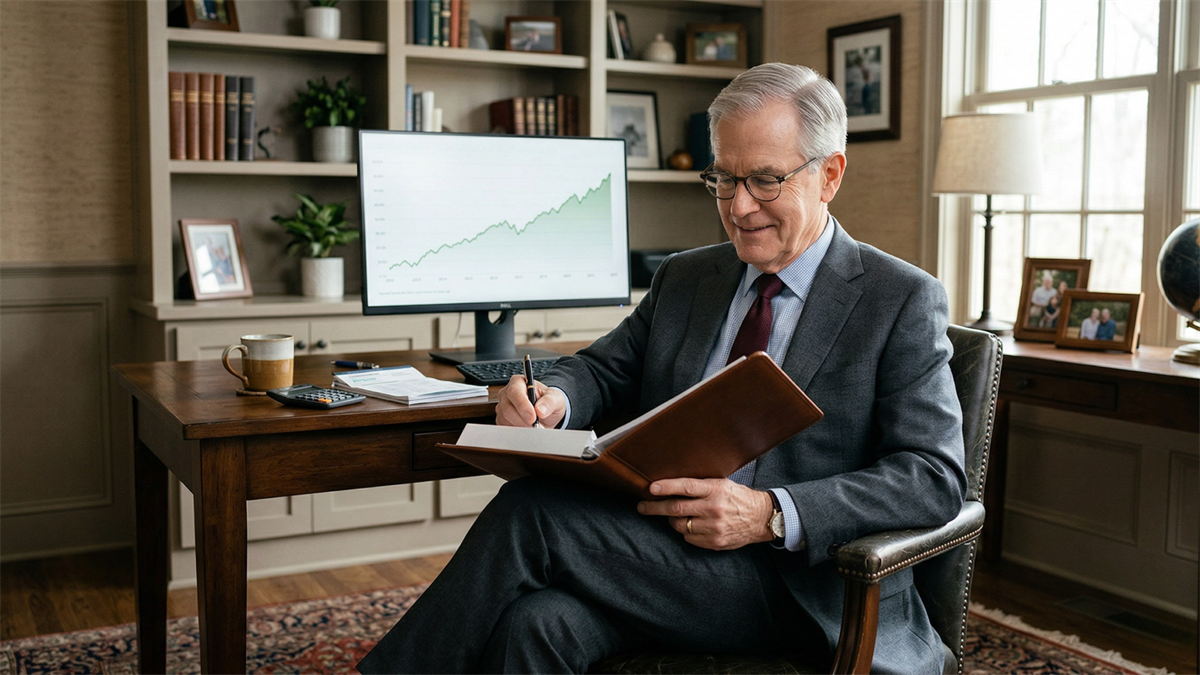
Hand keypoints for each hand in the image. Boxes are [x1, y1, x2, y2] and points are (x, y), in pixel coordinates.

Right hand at [495, 375, 566, 428]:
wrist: (546, 414)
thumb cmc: (548, 402)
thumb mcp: (556, 398)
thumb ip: (550, 402)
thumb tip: (540, 410)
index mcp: (518, 382)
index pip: (515, 392)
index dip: (523, 406)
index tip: (532, 418)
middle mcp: (507, 393)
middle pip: (508, 408)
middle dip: (523, 420)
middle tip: (536, 427)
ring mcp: (502, 407)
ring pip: (506, 419)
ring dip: (521, 427)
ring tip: (534, 428)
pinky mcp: (501, 419)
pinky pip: (505, 428)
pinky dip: (517, 431)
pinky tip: (527, 430)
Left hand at [637, 478, 774, 550]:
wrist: (760, 518)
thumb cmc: (737, 497)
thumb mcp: (722, 484)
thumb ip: (700, 485)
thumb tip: (671, 485)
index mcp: (715, 490)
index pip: (686, 487)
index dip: (666, 487)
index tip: (650, 489)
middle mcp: (713, 508)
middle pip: (676, 508)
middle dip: (654, 508)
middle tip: (642, 507)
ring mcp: (713, 527)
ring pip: (679, 525)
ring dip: (671, 520)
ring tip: (673, 515)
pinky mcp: (714, 542)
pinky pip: (688, 537)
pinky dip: (684, 531)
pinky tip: (691, 525)